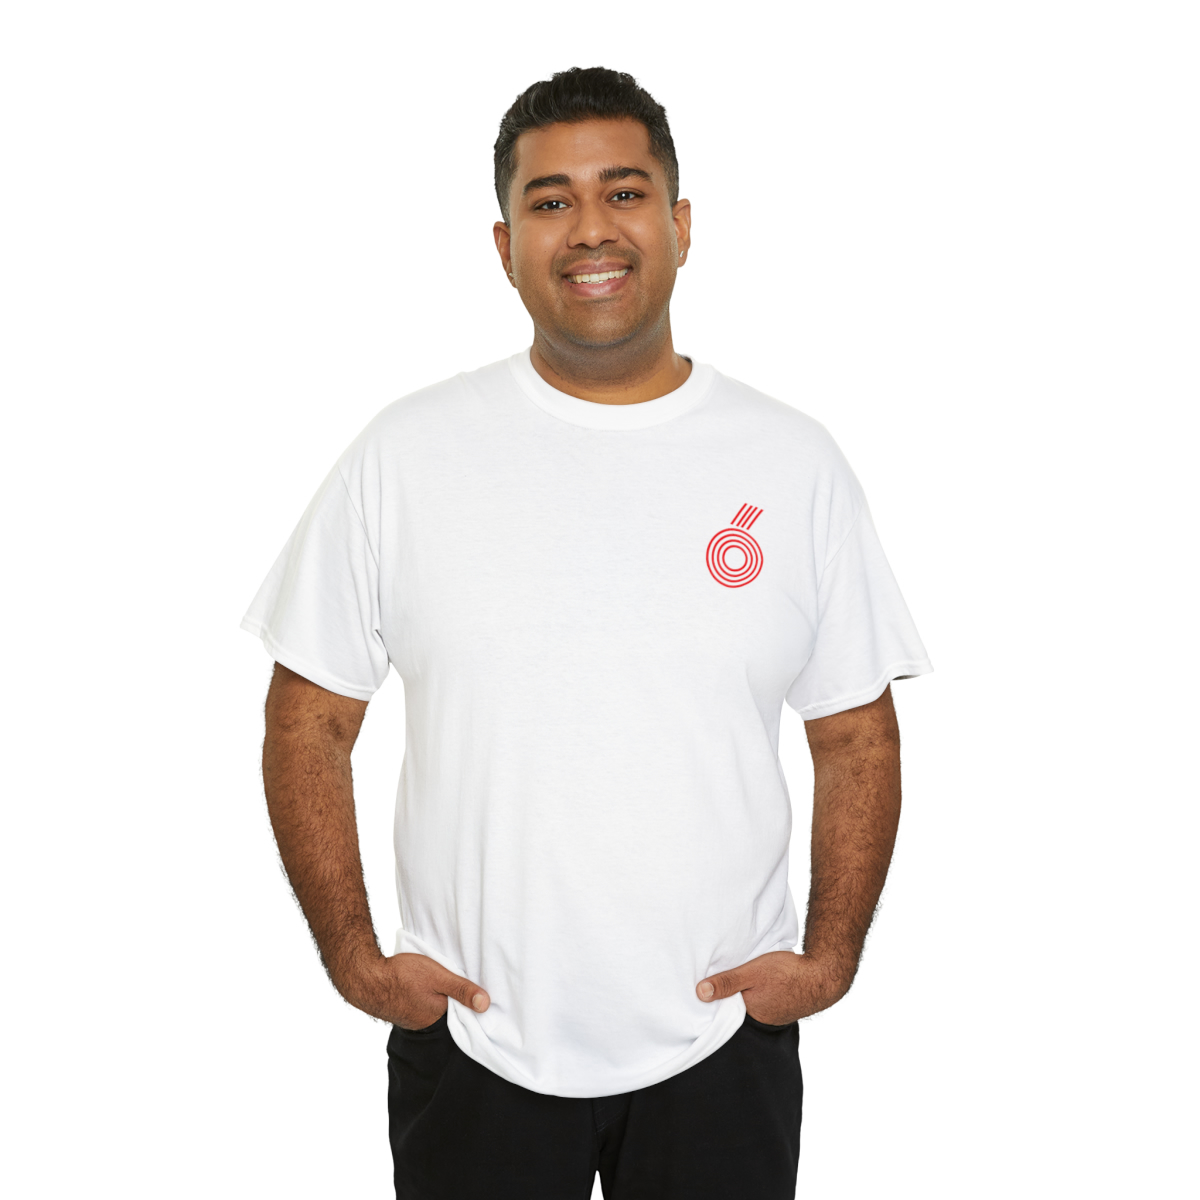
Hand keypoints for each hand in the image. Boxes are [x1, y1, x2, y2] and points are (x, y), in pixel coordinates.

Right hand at [338, 951, 490, 1029]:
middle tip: (458, 983)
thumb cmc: (402, 975)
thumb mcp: (438, 976)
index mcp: (438, 1017)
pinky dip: (424, 997)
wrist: (367, 978)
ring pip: (433, 1008)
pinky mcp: (401, 1010)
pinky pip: (419, 1005)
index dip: (468, 1002)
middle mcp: (425, 1023)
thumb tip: (486, 1005)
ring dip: (437, 997)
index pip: (462, 1014)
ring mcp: (411, 1018)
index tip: (477, 991)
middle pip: (447, 1011)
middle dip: (453, 1001)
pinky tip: (422, 986)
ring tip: (440, 984)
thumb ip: (461, 989)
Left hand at [695, 951, 853, 1024]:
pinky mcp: (783, 1006)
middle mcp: (761, 1019)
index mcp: (749, 1014)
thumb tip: (700, 993)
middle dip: (728, 999)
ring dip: (746, 995)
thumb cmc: (787, 974)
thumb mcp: (751, 972)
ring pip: (751, 1005)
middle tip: (718, 984)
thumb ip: (727, 982)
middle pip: (737, 1009)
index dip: (714, 1001)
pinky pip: (764, 1002)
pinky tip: (760, 984)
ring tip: (738, 982)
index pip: (724, 1012)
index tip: (702, 991)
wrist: (823, 975)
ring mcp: (774, 1014)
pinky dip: (759, 994)